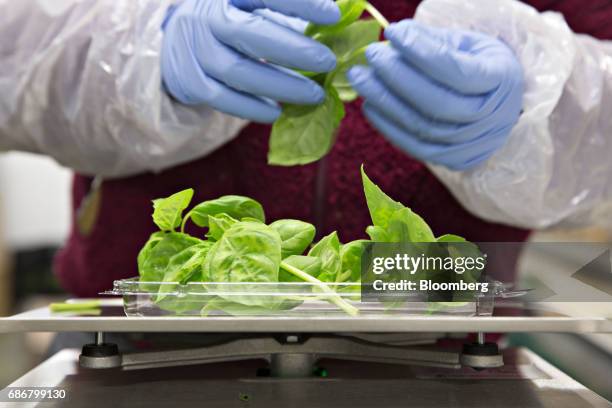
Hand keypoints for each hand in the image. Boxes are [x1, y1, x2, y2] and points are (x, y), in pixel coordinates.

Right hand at [161, 0, 339, 122]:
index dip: (300, 3)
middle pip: (251, 34)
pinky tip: (278, 112)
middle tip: (328, 62)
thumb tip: (338, 28)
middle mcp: (207, 18)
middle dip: (294, 50)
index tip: (334, 15)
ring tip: (315, 95)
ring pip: (240, 72)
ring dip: (282, 86)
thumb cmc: (229, 25)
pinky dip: (254, 109)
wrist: (175, 44)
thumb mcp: (251, 9)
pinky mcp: (191, 83)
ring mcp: (195, 51)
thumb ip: (289, 17)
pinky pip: (226, 99)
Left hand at [348, 20, 523, 170]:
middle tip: (371, 55)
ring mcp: (472, 144)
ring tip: (362, 78)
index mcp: (502, 80)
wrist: (499, 106)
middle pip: (436, 103)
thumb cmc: (479, 66)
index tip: (393, 32)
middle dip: (397, 77)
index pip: (456, 71)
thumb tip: (394, 36)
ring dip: (385, 102)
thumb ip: (433, 41)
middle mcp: (491, 118)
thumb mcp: (467, 45)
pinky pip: (414, 147)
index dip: (420, 51)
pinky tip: (370, 105)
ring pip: (422, 127)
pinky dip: (387, 126)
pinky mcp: (453, 159)